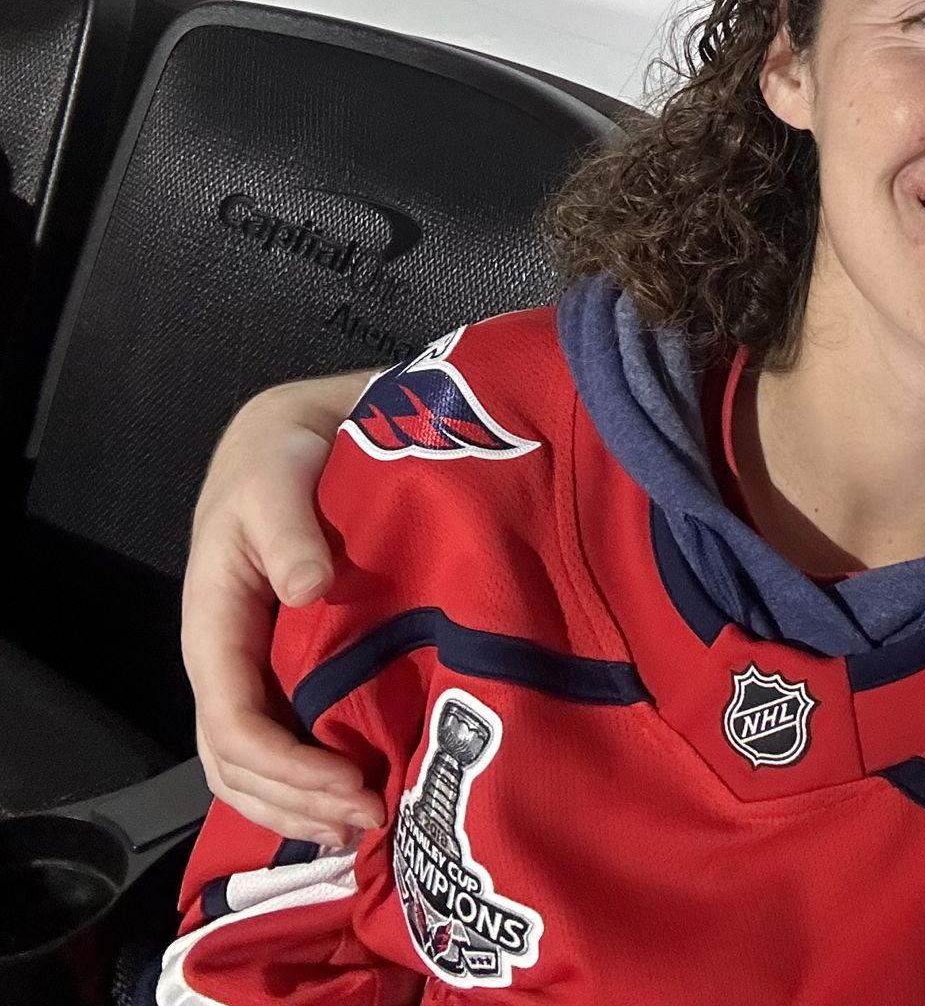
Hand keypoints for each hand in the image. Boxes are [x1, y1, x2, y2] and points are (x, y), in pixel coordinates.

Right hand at [182, 371, 382, 844]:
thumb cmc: (280, 457)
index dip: (286, 766)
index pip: (234, 722)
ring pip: (256, 766)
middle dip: (297, 803)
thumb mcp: (277, 478)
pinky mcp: (285, 663)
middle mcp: (228, 660)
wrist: (297, 435)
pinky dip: (312, 779)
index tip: (350, 784)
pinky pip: (284, 738)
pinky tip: (357, 794)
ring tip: (366, 826)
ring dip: (302, 807)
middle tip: (372, 821)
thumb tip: (308, 587)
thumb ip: (288, 528)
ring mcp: (254, 666)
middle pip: (240, 764)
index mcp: (214, 625)